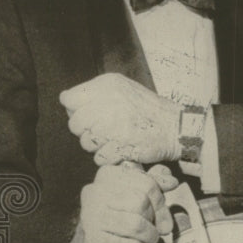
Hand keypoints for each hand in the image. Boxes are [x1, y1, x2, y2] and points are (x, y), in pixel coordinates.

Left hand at [60, 73, 180, 165]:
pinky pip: (100, 158)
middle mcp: (108, 102)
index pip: (69, 99)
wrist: (176, 127)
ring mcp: (114, 125)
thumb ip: (96, 92)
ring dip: (98, 146)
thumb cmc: (148, 110)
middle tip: (102, 132)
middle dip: (85, 131)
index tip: (89, 116)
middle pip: (74, 124)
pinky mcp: (121, 146)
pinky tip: (122, 149)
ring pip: (85, 143)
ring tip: (115, 140)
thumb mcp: (123, 88)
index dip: (76, 111)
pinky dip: (110, 158)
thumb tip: (67, 102)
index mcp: (107, 85)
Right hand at [64, 163, 177, 242]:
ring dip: (151, 239)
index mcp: (107, 175)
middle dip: (155, 221)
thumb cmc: (115, 220)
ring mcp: (92, 218)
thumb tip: (172, 181)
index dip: (161, 203)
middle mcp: (95, 192)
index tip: (164, 218)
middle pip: (141, 203)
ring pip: (137, 225)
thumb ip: (153, 186)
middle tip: (155, 232)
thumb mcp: (133, 198)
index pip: (146, 183)